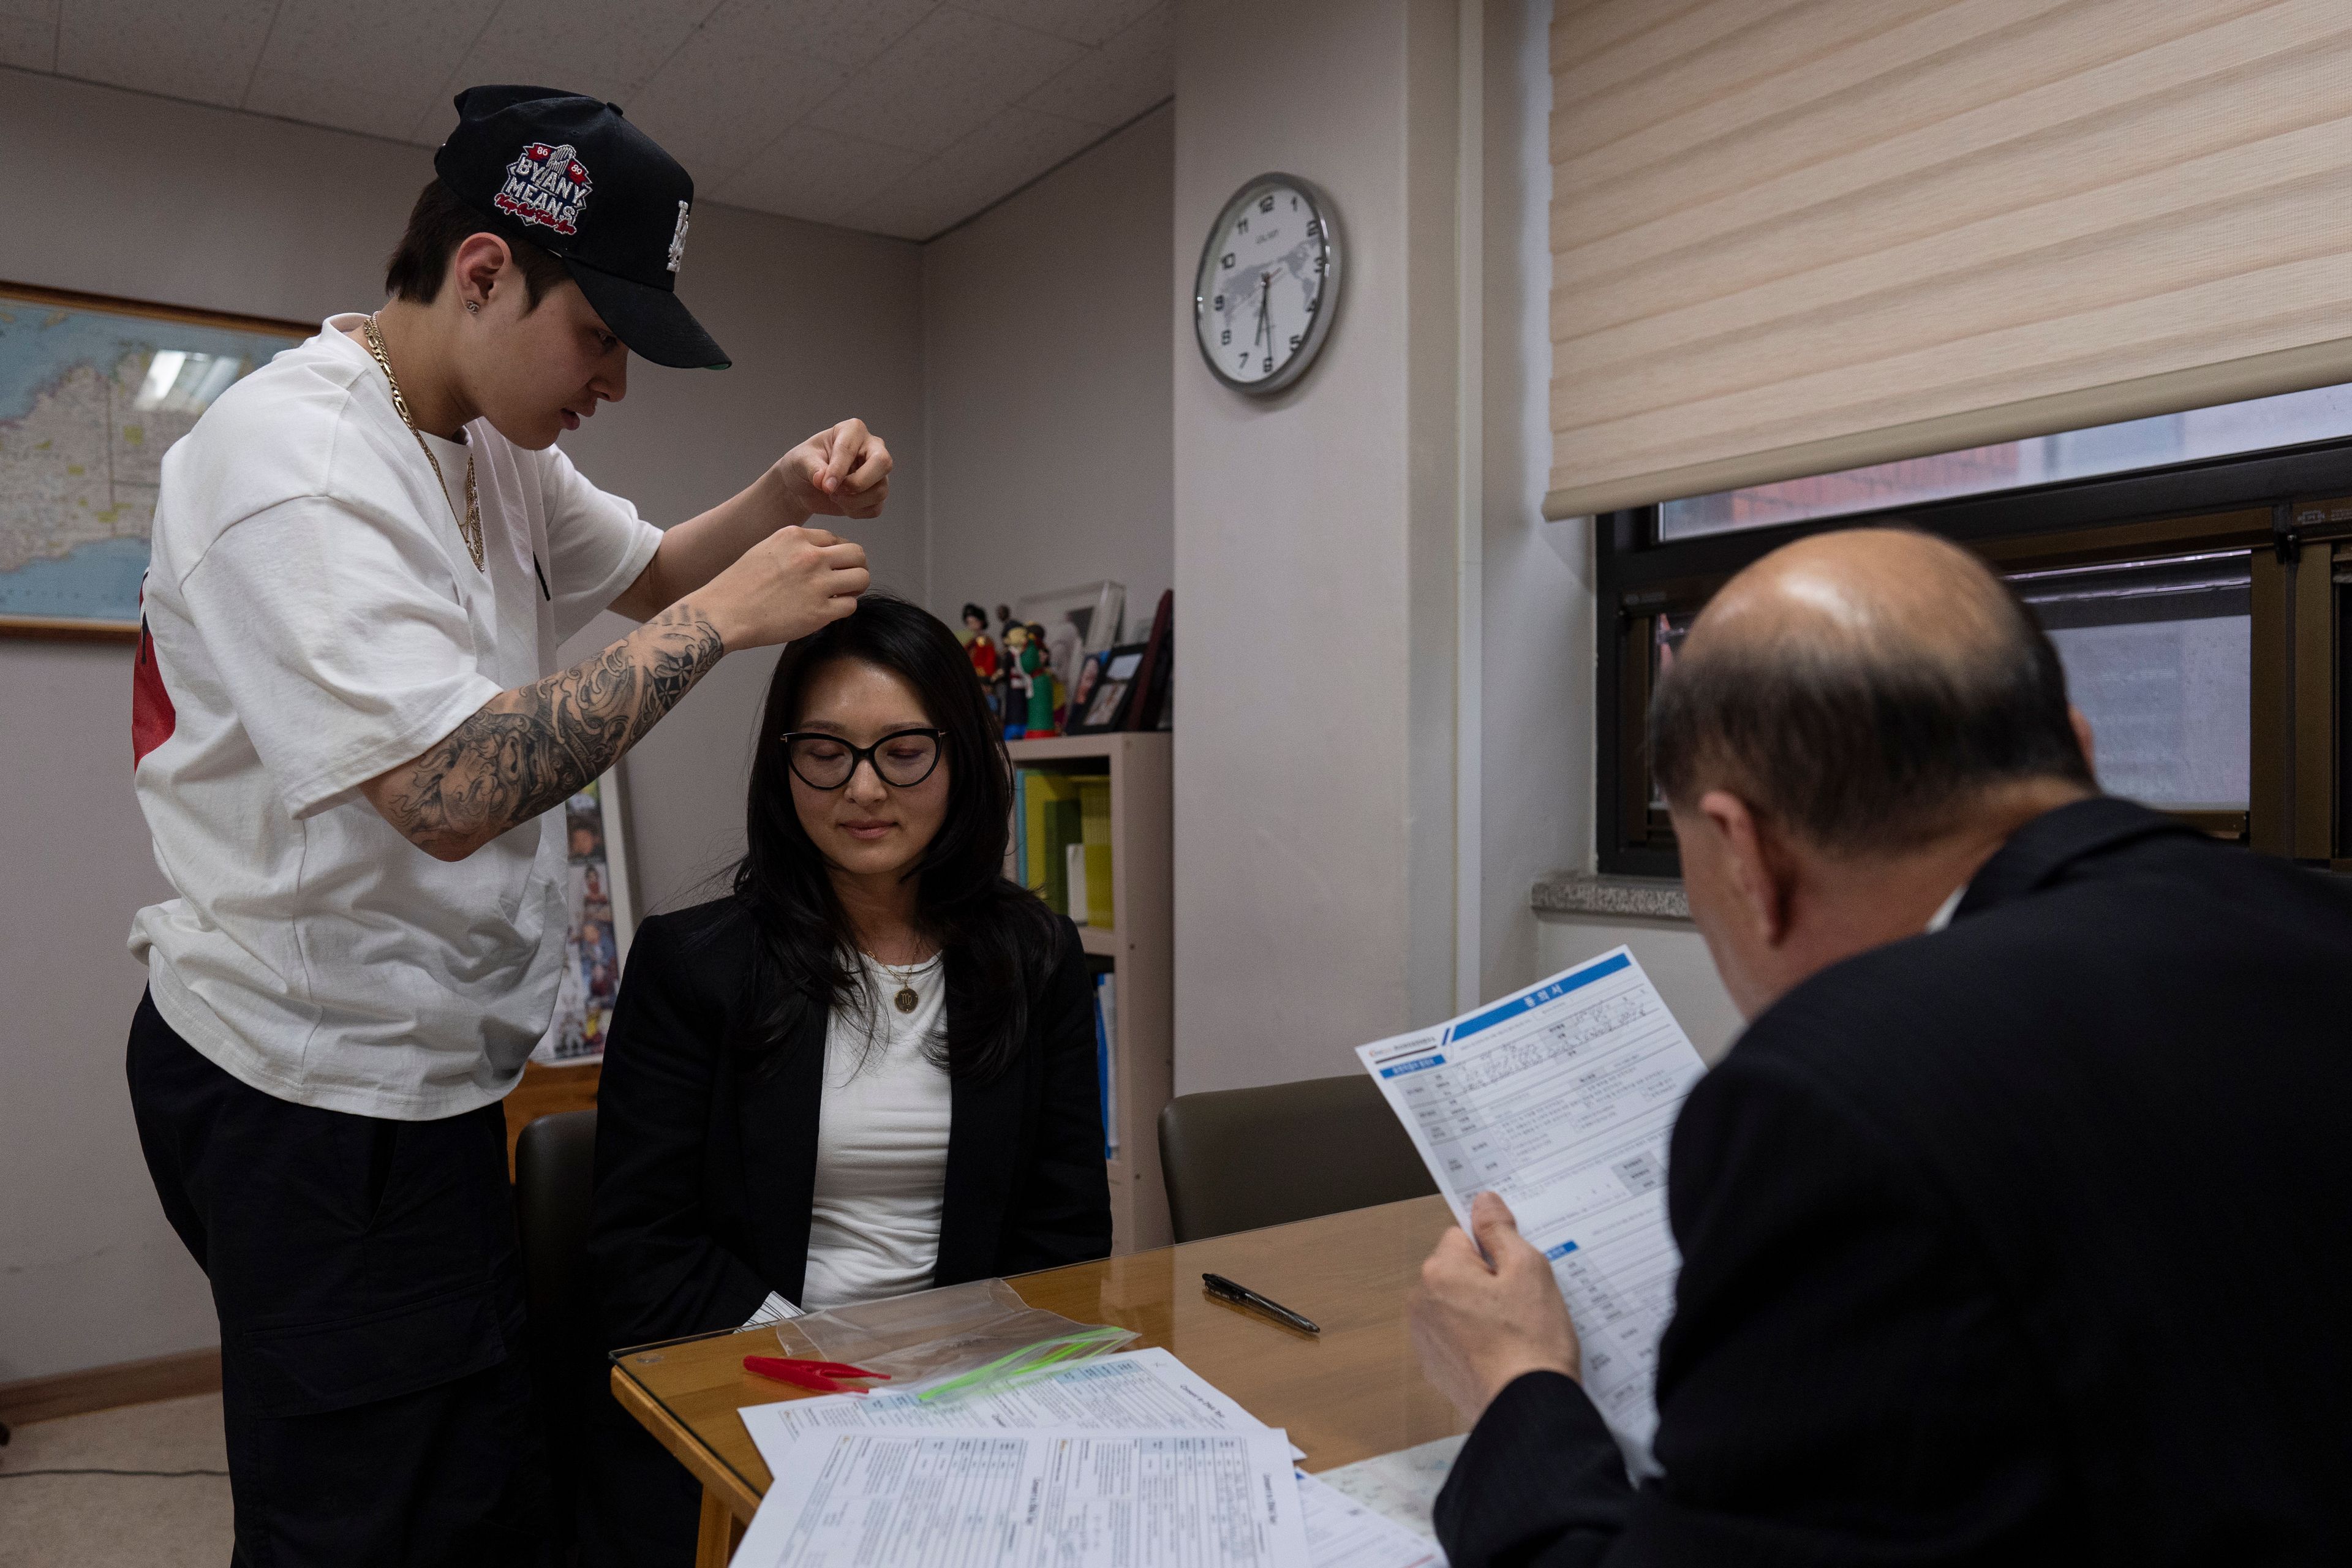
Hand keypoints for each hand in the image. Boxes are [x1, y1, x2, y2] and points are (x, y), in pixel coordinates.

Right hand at [688, 525, 867, 651]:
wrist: (723, 613)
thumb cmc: (738, 586)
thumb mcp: (765, 550)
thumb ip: (794, 548)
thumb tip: (821, 554)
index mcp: (795, 537)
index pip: (834, 539)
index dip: (835, 554)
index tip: (829, 567)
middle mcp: (810, 556)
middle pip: (857, 554)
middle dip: (855, 566)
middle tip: (846, 580)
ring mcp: (817, 583)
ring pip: (862, 577)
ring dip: (855, 587)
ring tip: (842, 595)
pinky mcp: (820, 611)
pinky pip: (851, 605)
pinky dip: (843, 608)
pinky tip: (828, 611)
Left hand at [776, 418, 889, 519]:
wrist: (803, 485)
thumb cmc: (803, 464)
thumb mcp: (800, 461)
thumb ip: (812, 468)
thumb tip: (823, 480)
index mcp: (852, 431)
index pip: (851, 448)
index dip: (838, 469)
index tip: (824, 485)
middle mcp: (872, 448)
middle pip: (883, 464)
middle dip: (858, 483)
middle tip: (834, 491)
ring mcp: (878, 472)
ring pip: (880, 491)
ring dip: (853, 501)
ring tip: (833, 496)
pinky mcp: (877, 493)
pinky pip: (875, 508)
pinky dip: (856, 511)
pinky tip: (842, 504)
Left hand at [1409, 1191, 1582, 1424]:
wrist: (1527, 1410)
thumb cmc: (1530, 1339)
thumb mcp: (1528, 1269)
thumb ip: (1500, 1230)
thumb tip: (1482, 1200)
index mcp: (1439, 1271)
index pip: (1462, 1236)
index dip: (1494, 1250)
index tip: (1517, 1272)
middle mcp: (1421, 1302)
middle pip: (1457, 1271)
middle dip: (1487, 1281)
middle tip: (1522, 1304)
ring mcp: (1425, 1339)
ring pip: (1456, 1305)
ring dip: (1480, 1311)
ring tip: (1515, 1333)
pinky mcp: (1436, 1369)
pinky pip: (1456, 1337)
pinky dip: (1476, 1341)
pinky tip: (1504, 1355)